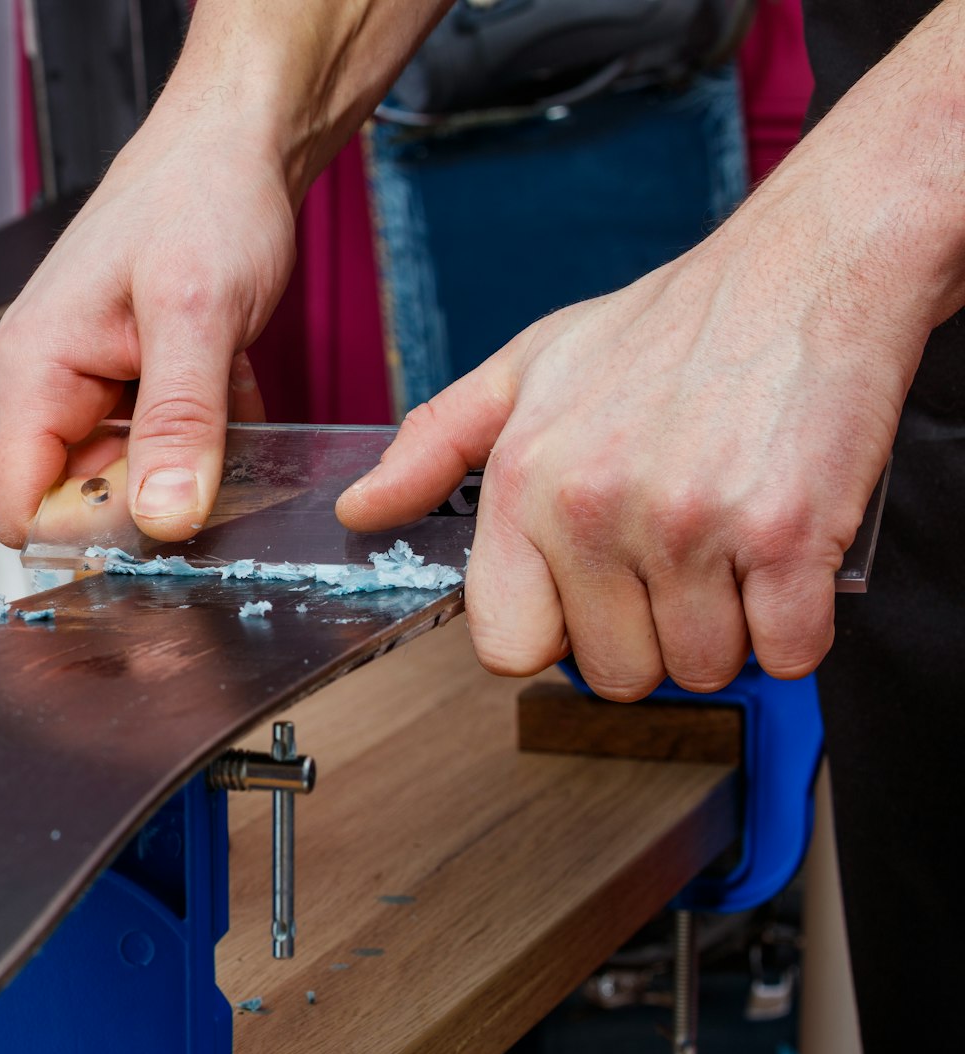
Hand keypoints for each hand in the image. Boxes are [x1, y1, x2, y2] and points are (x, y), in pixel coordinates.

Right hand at [0, 97, 291, 547]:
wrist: (233, 146)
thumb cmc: (201, 196)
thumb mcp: (198, 315)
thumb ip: (180, 425)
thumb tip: (164, 518)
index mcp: (30, 372)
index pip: (20, 512)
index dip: (89, 533)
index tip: (159, 518)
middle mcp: (38, 388)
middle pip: (74, 506)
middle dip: (148, 497)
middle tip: (209, 448)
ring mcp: (76, 391)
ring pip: (121, 484)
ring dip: (182, 464)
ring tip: (219, 401)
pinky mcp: (115, 390)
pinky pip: (150, 455)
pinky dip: (197, 440)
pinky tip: (223, 390)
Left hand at [336, 221, 917, 698]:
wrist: (808, 266)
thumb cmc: (671, 324)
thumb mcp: (527, 368)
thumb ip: (435, 446)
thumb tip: (359, 509)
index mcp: (526, 482)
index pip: (507, 647)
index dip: (555, 635)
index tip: (587, 600)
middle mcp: (596, 509)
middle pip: (614, 671)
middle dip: (651, 635)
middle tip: (677, 562)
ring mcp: (689, 526)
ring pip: (700, 666)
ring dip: (727, 629)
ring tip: (730, 548)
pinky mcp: (785, 535)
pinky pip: (786, 652)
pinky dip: (797, 628)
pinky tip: (786, 564)